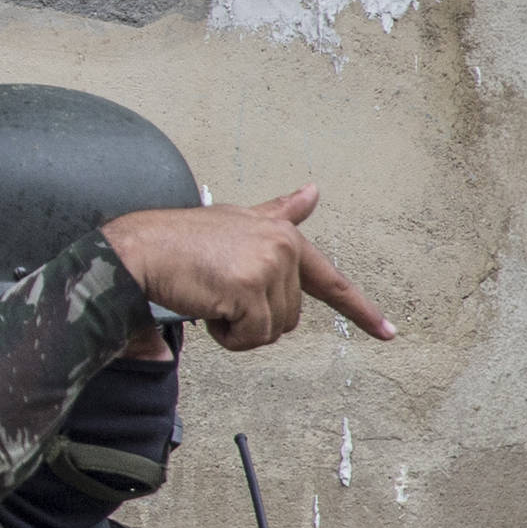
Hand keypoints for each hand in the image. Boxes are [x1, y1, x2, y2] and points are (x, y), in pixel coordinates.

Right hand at [102, 184, 394, 351]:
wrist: (138, 251)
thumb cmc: (176, 241)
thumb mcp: (235, 220)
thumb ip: (278, 212)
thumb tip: (314, 191)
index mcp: (283, 235)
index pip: (329, 279)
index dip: (360, 310)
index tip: (388, 332)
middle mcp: (282, 246)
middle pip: (289, 317)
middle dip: (251, 318)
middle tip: (217, 295)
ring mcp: (268, 266)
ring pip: (271, 330)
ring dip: (236, 328)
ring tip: (208, 297)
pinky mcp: (249, 289)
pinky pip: (251, 336)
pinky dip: (226, 336)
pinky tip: (205, 309)